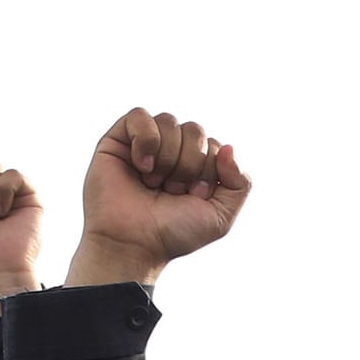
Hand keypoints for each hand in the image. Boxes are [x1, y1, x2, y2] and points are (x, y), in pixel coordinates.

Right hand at [67, 108, 249, 289]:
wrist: (133, 244)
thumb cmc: (172, 233)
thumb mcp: (220, 217)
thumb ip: (240, 183)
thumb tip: (228, 147)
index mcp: (196, 167)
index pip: (215, 145)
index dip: (208, 171)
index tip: (193, 197)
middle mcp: (172, 152)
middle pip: (195, 130)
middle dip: (189, 164)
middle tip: (173, 191)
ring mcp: (146, 144)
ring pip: (169, 121)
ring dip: (167, 157)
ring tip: (153, 184)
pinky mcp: (119, 140)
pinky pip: (140, 116)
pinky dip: (146, 141)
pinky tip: (141, 166)